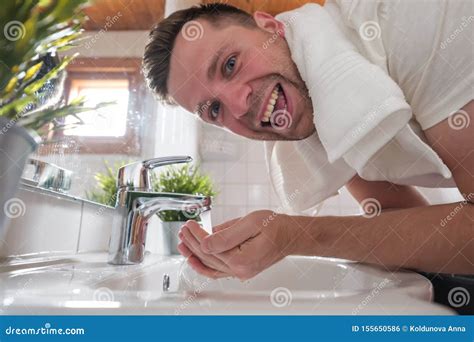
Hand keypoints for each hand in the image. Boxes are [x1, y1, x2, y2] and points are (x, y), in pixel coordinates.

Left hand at [178, 210, 293, 279]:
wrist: (290, 236)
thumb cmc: (275, 227)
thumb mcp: (250, 223)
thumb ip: (226, 234)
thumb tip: (205, 242)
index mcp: (242, 259)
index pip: (210, 248)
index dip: (196, 235)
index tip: (190, 224)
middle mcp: (240, 271)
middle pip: (208, 257)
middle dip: (192, 242)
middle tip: (183, 229)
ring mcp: (240, 273)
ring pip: (210, 266)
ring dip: (194, 254)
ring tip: (182, 243)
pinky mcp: (240, 270)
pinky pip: (217, 272)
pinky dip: (203, 266)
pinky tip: (194, 260)